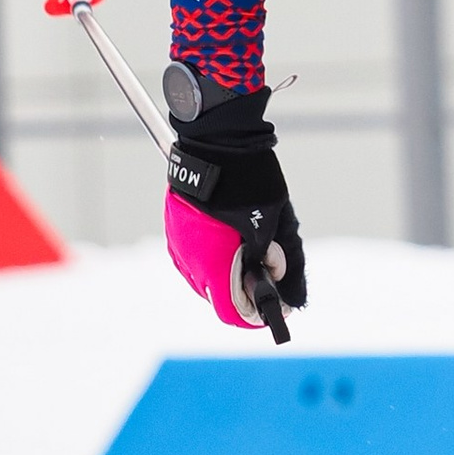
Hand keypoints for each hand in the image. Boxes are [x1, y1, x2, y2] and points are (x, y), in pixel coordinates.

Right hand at [161, 64, 306, 339]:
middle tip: (269, 272)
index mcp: (212, 263)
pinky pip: (196, 256)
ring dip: (229, 272)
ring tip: (252, 246)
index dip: (256, 315)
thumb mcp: (272, 221)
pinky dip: (215, 256)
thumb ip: (273, 257)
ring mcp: (178, 244)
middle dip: (245, 290)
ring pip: (206, 277)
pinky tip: (233, 237)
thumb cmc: (248, 179)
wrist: (216, 139)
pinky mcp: (175, 230)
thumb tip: (278, 280)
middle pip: (218, 296)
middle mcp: (190, 260)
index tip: (276, 308)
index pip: (232, 312)